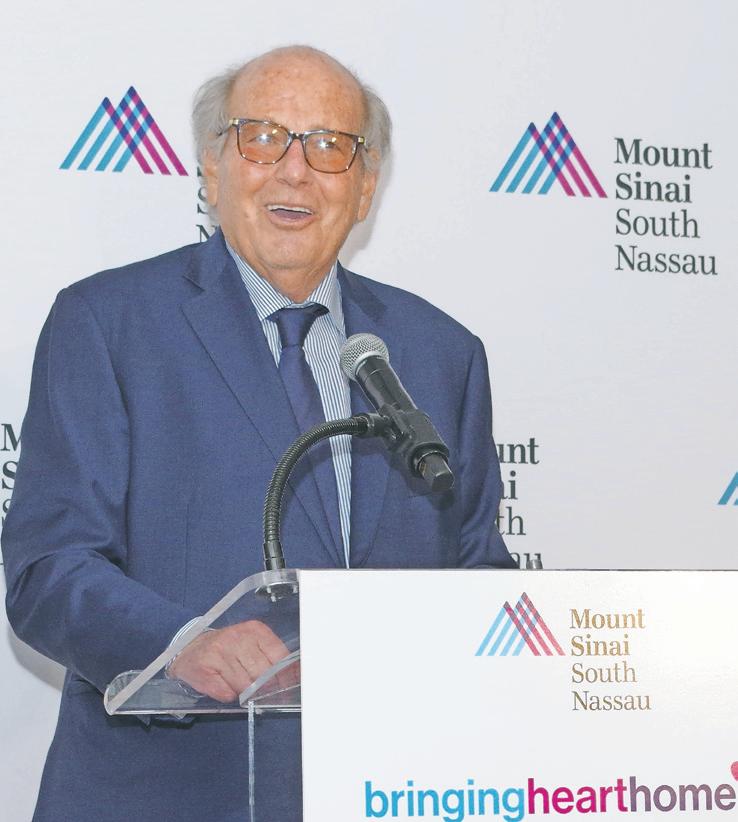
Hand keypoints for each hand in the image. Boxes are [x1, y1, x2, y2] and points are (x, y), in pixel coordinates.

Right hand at [168, 620, 295, 702]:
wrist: (189, 649)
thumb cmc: (227, 648)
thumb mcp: (252, 644)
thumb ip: (271, 656)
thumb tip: (295, 675)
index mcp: (254, 630)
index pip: (278, 655)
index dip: (284, 675)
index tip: (288, 687)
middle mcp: (236, 638)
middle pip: (262, 673)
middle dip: (265, 688)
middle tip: (263, 693)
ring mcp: (219, 653)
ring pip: (244, 685)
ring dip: (245, 692)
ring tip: (240, 686)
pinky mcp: (204, 669)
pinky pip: (226, 693)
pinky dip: (228, 694)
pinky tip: (224, 684)